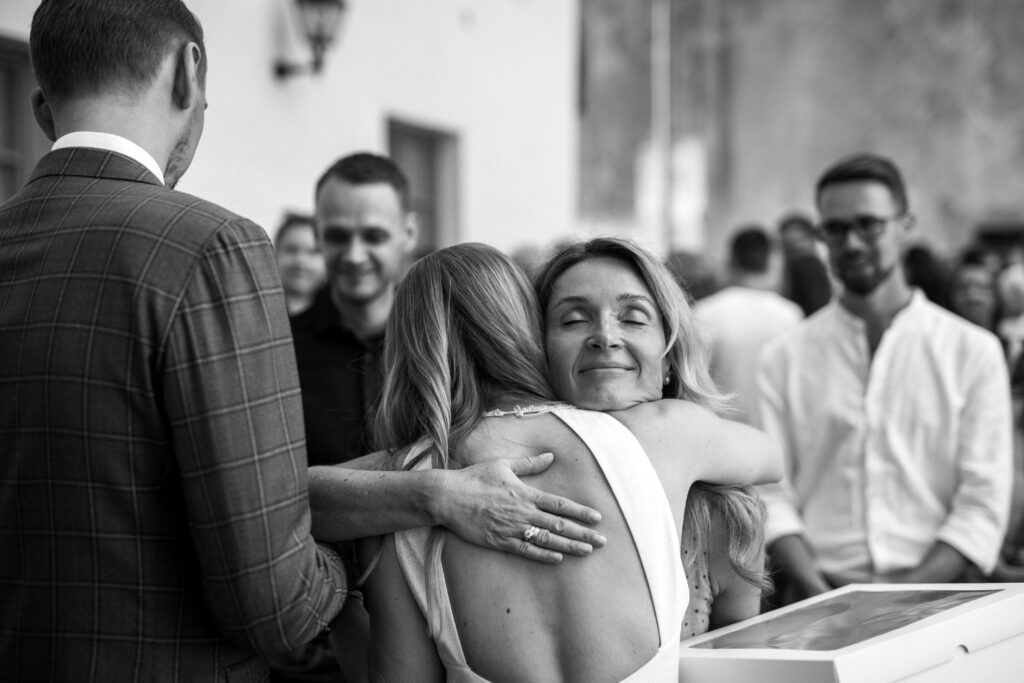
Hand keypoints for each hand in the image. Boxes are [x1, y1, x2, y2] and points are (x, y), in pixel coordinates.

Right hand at [435, 453, 605, 562]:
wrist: (448, 497)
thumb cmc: (475, 478)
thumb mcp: (503, 464)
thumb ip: (529, 463)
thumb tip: (550, 457)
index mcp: (526, 493)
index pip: (560, 504)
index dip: (580, 512)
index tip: (597, 518)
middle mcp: (523, 512)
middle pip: (559, 525)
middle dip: (582, 534)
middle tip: (602, 542)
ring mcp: (512, 528)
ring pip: (547, 539)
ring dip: (569, 546)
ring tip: (587, 551)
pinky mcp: (499, 541)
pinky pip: (526, 550)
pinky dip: (544, 555)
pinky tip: (558, 558)